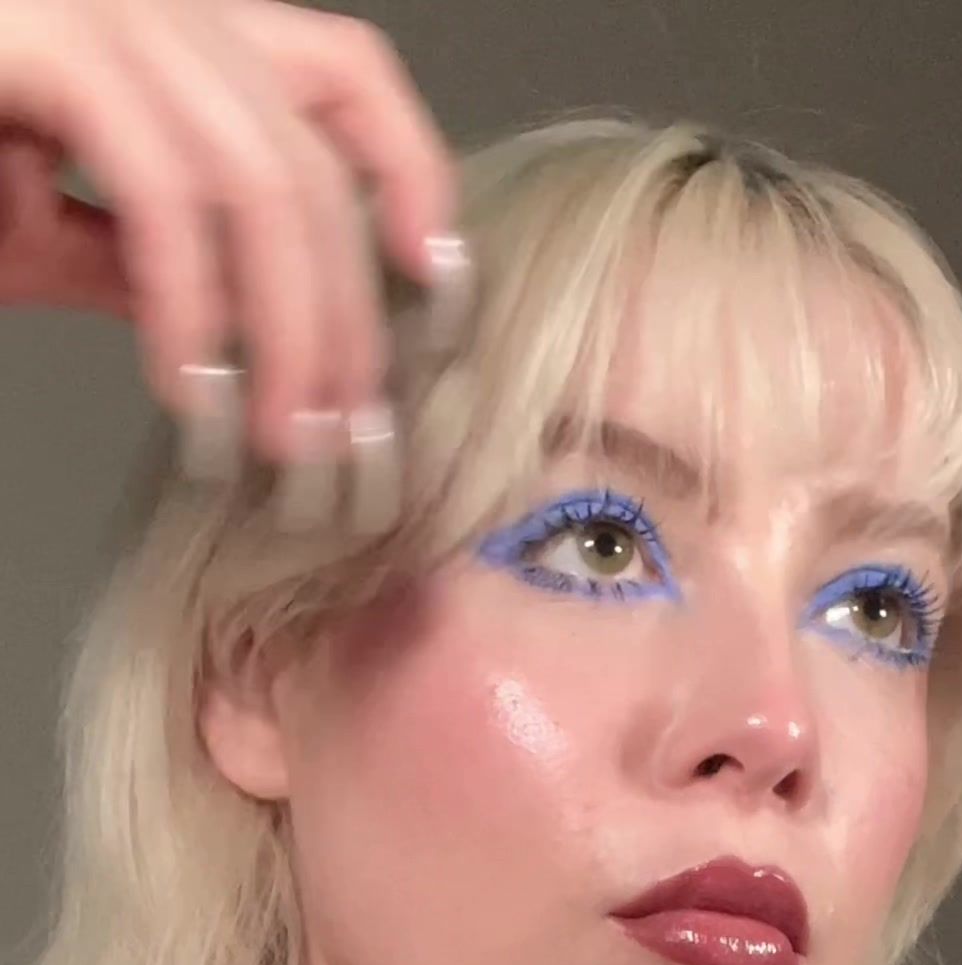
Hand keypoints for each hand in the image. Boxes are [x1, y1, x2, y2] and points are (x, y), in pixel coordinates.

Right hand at [0, 0, 466, 466]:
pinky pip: (164, 190)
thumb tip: (235, 327)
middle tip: (343, 445)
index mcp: (171, 28)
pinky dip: (191, 307)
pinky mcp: (45, 38)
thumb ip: (147, 258)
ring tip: (282, 447)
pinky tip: (193, 393)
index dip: (412, 176)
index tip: (439, 288)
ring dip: (286, 333)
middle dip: (344, 319)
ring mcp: (101, 7)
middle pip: (313, 159)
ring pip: (263, 178)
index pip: (343, 78)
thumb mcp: (49, 230)